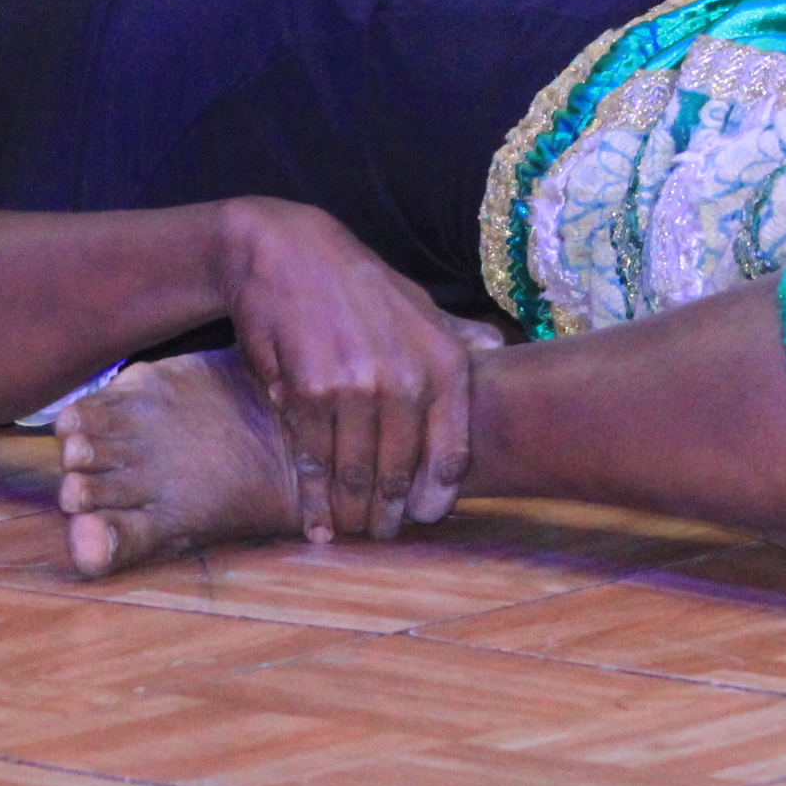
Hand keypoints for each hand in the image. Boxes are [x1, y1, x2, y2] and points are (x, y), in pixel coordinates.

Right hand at [212, 199, 499, 542]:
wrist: (286, 253)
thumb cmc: (357, 286)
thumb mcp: (420, 304)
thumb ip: (459, 335)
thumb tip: (500, 350)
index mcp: (444, 363)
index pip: (450, 454)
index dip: (436, 498)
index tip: (424, 518)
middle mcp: (406, 378)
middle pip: (399, 474)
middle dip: (388, 514)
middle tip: (380, 532)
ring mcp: (356, 386)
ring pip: (355, 473)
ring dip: (350, 513)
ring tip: (348, 530)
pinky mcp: (307, 391)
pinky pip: (313, 460)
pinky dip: (313, 498)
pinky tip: (316, 521)